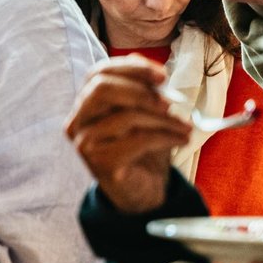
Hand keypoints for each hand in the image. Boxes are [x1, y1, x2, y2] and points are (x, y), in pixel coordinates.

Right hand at [64, 55, 190, 214]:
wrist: (142, 194)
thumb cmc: (142, 151)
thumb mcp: (143, 115)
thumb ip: (142, 92)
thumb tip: (154, 73)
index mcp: (84, 105)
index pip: (97, 73)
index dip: (130, 68)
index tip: (162, 74)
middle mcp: (77, 122)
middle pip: (101, 88)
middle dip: (142, 91)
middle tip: (170, 103)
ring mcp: (85, 143)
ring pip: (125, 116)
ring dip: (164, 119)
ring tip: (185, 126)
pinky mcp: (101, 162)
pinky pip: (138, 140)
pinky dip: (166, 137)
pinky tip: (181, 140)